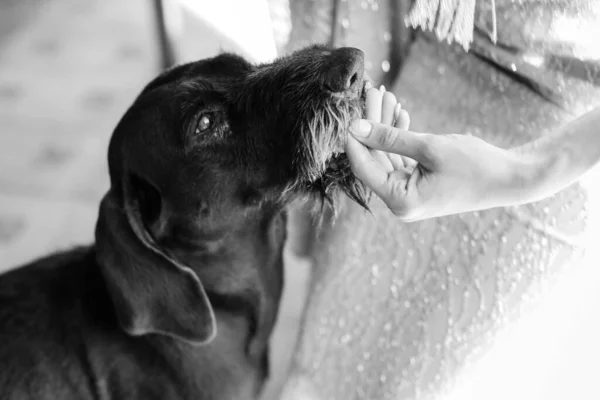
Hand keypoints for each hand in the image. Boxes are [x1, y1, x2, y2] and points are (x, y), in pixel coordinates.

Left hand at [346, 89, 522, 220]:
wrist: (512, 178)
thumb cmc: (475, 165)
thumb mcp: (430, 147)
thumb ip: (389, 137)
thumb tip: (356, 127)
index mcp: (400, 201)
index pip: (364, 168)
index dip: (354, 140)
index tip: (349, 111)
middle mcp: (400, 202)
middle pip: (374, 158)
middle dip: (373, 124)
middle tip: (372, 92)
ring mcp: (408, 193)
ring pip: (386, 155)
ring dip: (385, 126)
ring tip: (386, 94)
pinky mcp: (418, 183)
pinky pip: (400, 158)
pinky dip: (398, 137)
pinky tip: (400, 113)